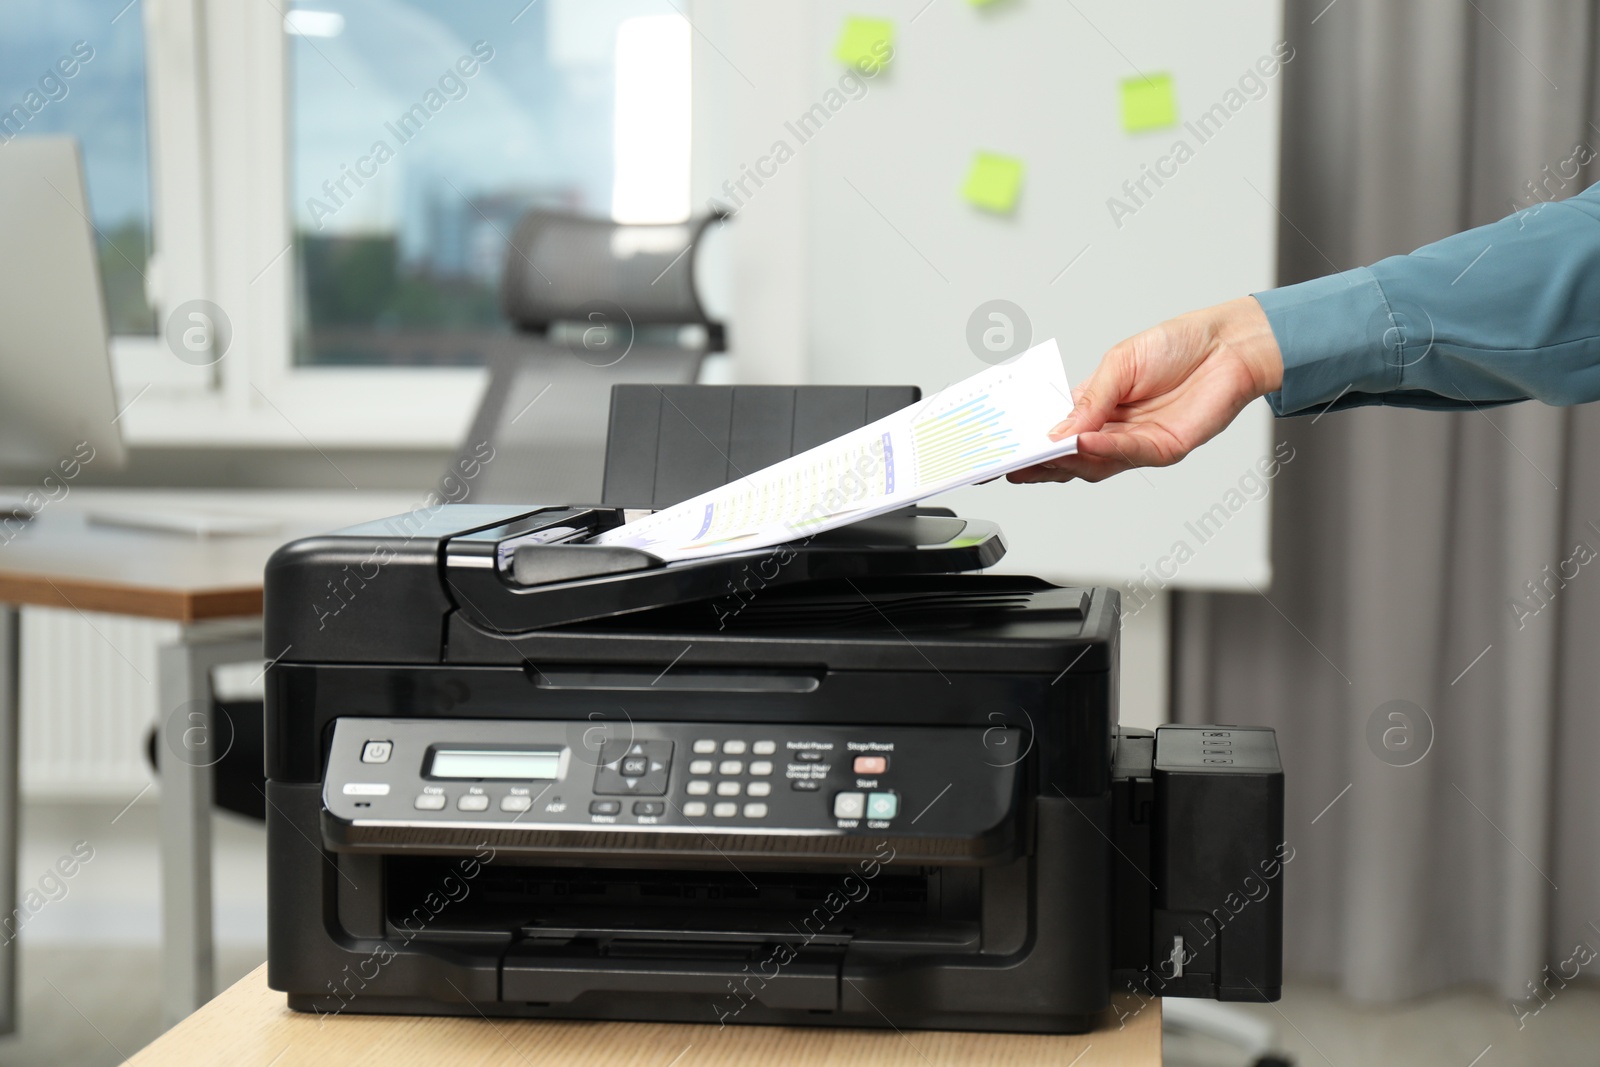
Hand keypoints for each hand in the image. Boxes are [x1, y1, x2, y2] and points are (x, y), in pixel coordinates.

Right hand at [1009, 296, 1283, 483]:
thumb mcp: (1120, 363)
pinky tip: (1085, 443)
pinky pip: (1129, 454)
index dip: (1028, 446)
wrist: (1228, 345)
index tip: (1000, 454)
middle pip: (1070, 459)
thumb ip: (1090, 398)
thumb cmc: (1178, 346)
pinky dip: (1105, 450)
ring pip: (1095, 464)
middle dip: (1039, 463)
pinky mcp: (1164, 449)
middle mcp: (1115, 432)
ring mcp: (1138, 444)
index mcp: (1097, 409)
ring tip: (1042, 452)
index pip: (1056, 435)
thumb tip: (1057, 428)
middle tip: (1011, 463)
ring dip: (1068, 459)